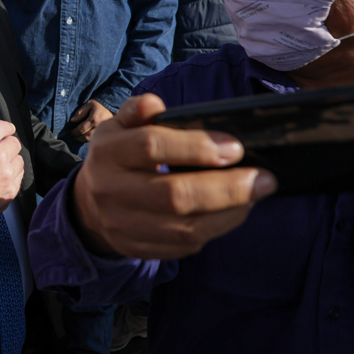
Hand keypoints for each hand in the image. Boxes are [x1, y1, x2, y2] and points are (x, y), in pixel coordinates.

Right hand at [0, 118, 24, 232]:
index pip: (5, 126)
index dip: (5, 128)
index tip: (5, 131)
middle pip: (14, 143)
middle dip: (6, 144)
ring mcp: (6, 175)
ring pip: (19, 160)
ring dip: (10, 160)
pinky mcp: (9, 191)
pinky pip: (19, 177)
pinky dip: (12, 176)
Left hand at [69, 99, 114, 141]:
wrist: (112, 106)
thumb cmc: (99, 104)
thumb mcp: (89, 104)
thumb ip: (80, 112)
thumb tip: (72, 120)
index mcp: (93, 119)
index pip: (81, 129)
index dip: (74, 132)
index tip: (71, 132)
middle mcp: (98, 126)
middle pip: (86, 136)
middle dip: (78, 138)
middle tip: (73, 136)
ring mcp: (102, 130)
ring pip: (91, 139)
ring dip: (83, 140)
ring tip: (78, 137)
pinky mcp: (105, 131)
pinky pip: (96, 138)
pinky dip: (89, 139)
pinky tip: (85, 137)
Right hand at [73, 94, 276, 258]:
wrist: (90, 204)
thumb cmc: (118, 156)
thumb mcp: (119, 127)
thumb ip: (137, 112)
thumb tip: (154, 104)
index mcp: (108, 153)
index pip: (151, 147)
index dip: (196, 146)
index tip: (235, 147)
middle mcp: (111, 192)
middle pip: (174, 195)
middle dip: (226, 188)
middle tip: (263, 178)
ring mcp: (124, 225)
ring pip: (185, 226)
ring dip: (230, 211)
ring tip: (256, 194)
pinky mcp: (139, 248)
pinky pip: (185, 244)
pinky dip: (217, 228)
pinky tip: (235, 212)